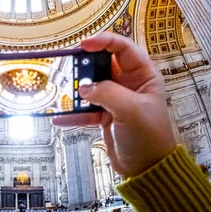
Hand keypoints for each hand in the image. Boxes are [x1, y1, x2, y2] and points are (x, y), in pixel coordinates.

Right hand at [53, 32, 176, 177]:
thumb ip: (107, 93)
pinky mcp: (105, 114)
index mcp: (143, 74)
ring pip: (91, 85)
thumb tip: (84, 88)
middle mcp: (128, 82)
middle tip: (70, 66)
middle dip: (85, 65)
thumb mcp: (131, 110)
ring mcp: (115, 98)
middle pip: (102, 63)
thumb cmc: (150, 138)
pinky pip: (85, 109)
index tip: (84, 44)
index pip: (122, 47)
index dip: (103, 41)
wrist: (148, 170)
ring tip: (64, 91)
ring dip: (77, 89)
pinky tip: (60, 117)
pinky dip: (73, 113)